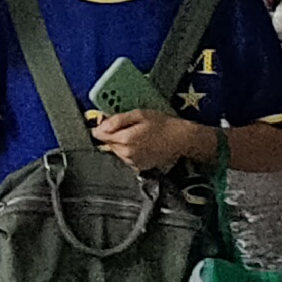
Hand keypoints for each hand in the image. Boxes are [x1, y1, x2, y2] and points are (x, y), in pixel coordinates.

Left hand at [88, 109, 215, 173]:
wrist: (182, 139)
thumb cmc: (163, 124)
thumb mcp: (139, 114)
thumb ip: (117, 120)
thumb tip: (99, 125)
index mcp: (125, 139)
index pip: (99, 135)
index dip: (102, 126)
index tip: (108, 122)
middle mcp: (127, 153)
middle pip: (107, 143)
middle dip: (113, 134)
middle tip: (129, 127)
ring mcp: (133, 162)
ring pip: (116, 151)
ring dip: (121, 143)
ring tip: (138, 136)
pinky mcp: (139, 167)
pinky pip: (126, 157)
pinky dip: (129, 151)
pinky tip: (141, 144)